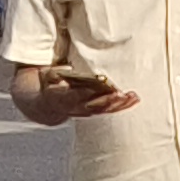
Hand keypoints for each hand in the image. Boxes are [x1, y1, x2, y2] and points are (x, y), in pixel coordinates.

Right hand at [23, 68, 137, 121]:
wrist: (45, 104)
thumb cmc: (50, 83)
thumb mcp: (47, 76)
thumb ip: (55, 73)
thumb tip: (66, 69)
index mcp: (63, 98)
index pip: (78, 96)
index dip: (90, 93)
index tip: (102, 87)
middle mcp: (75, 107)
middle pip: (94, 105)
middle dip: (109, 101)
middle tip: (122, 95)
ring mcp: (85, 111)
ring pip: (104, 110)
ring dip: (119, 105)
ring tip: (133, 97)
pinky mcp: (94, 112)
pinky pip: (109, 110)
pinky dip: (122, 106)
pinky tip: (134, 99)